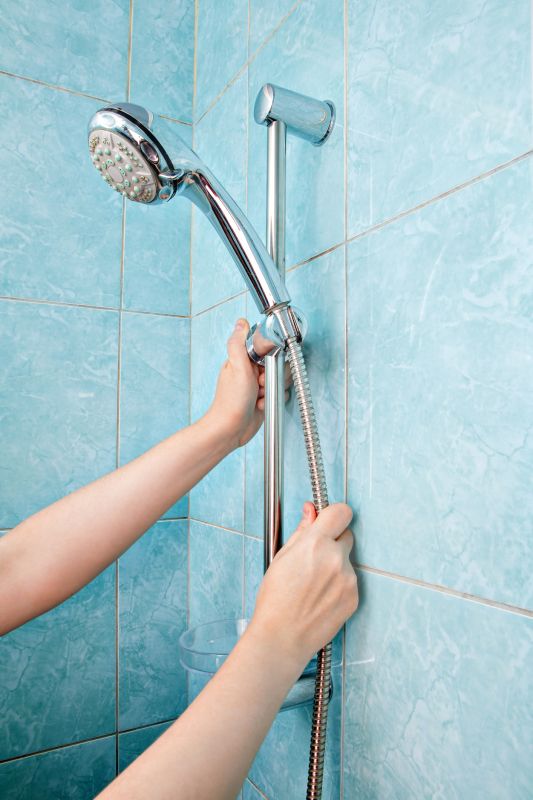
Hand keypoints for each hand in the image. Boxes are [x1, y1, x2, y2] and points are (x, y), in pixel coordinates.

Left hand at [206, 318, 290, 448]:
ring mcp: (257, 385)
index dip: (269, 357)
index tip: (263, 367)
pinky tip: (260, 405)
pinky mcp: (263, 398)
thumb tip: (241, 322)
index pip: (266, 347)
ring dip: (271, 390)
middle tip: (259, 384)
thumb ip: (238, 343)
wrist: (230, 430)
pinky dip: (271, 401)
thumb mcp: (236, 367)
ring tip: (258, 396)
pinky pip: (278, 394)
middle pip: (276, 363)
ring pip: (279, 379)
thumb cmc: (230, 402)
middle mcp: (250, 371)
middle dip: (272, 376)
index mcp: (242, 360)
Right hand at [247, 502, 357, 671]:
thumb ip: (301, 531)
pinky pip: (349, 581)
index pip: (340, 512)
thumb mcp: (281, 558)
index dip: (333, 514)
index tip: (327, 520)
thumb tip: (311, 511)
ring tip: (311, 585)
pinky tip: (319, 597)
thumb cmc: (275, 600)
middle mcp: (335, 558)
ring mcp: (347, 579)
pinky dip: (338, 585)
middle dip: (333, 540)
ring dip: (334, 565)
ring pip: (346, 560)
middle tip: (313, 557)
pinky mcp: (354, 597)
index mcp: (315, 544)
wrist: (282, 637)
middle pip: (346, 535)